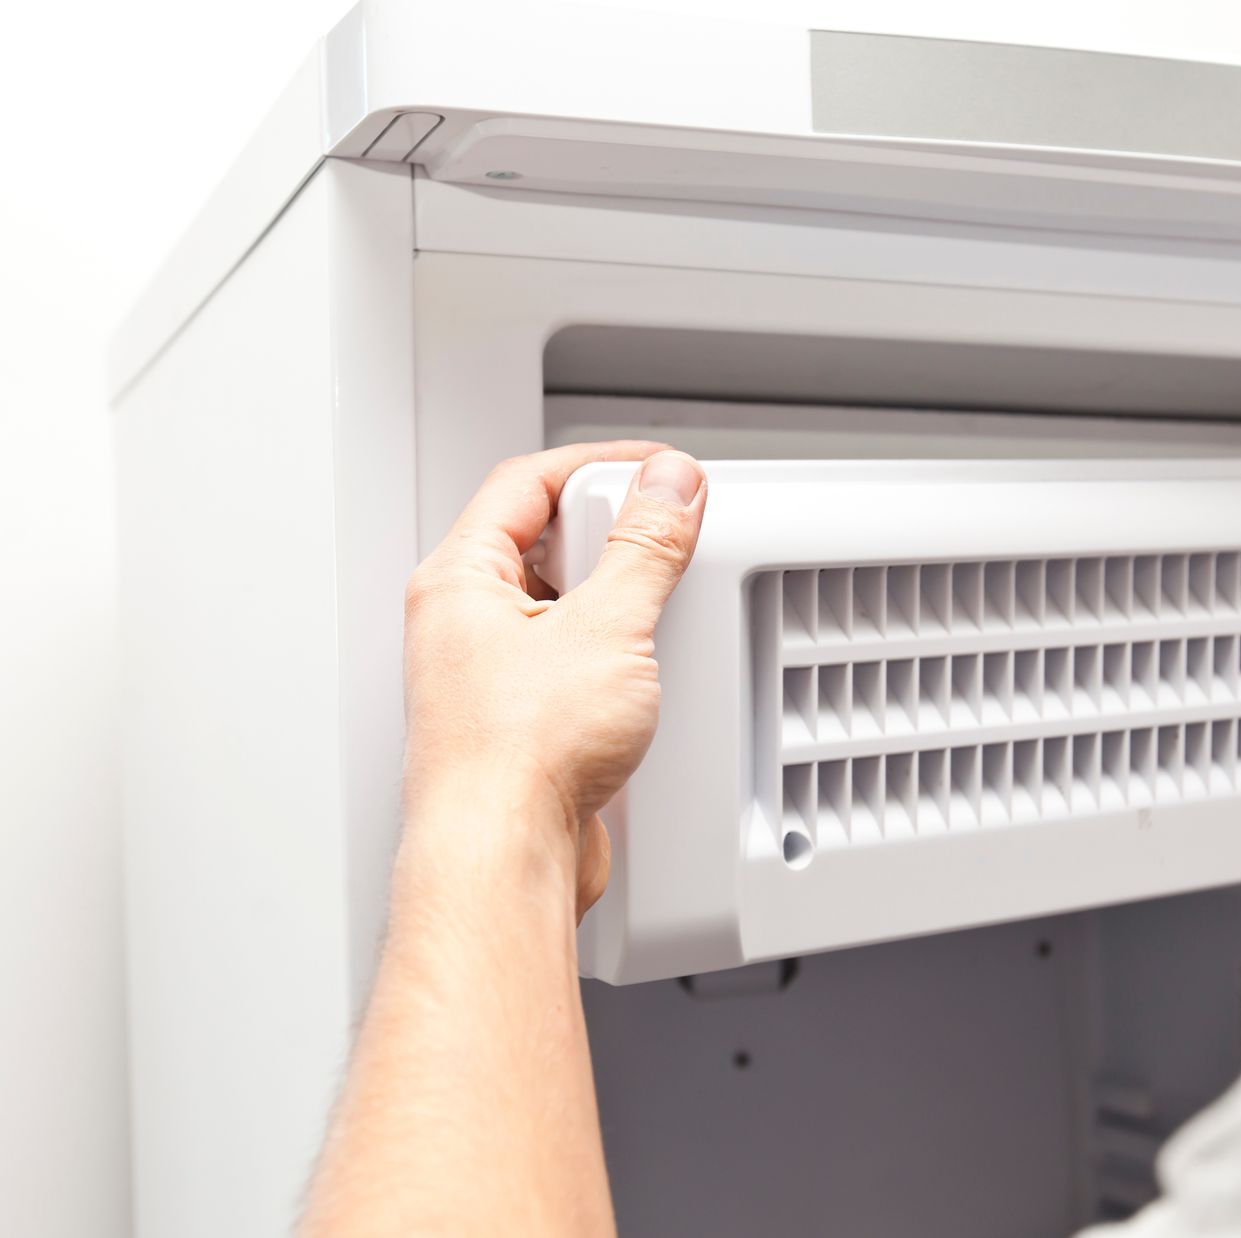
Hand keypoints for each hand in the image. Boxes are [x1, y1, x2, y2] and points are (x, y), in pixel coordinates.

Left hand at [400, 442, 707, 918]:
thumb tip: (668, 489)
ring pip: (560, 607)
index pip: (527, 482)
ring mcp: (489, 678)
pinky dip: (612, 658)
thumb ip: (645, 550)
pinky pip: (572, 664)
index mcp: (459, 581)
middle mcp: (462, 625)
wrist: (504, 860)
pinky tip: (640, 678)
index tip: (657, 469)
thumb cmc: (515, 758)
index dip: (598, 464)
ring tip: (651, 614)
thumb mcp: (607, 629)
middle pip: (543, 540)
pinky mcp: (521, 725)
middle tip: (660, 541)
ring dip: (612, 602)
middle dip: (609, 535)